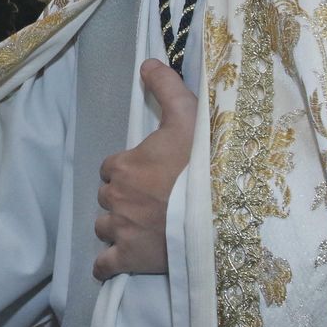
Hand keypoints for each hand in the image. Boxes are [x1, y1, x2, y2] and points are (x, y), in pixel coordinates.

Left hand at [92, 59, 194, 280]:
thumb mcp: (189, 116)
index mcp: (125, 165)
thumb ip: (167, 87)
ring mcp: (121, 230)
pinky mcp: (129, 259)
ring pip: (104, 226)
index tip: (149, 174)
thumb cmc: (204, 164)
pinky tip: (116, 261)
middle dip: (124, 197)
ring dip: (117, 226)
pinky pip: (105, 264)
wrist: (221, 213)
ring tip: (142, 227)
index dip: (129, 169)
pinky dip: (107, 264)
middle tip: (152, 200)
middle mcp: (116, 197)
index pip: (113, 167)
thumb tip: (147, 63)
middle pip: (109, 196)